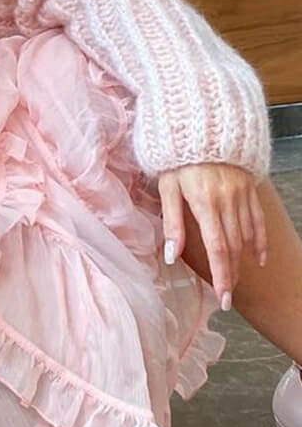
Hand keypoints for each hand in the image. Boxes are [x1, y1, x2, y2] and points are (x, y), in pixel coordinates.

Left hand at [158, 163, 267, 309]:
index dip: (222, 276)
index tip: (223, 298)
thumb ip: (172, 222)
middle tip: (227, 299)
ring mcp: (241, 195)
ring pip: (245, 236)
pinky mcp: (250, 190)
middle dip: (231, 275)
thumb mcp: (167, 187)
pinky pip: (258, 220)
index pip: (217, 248)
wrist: (202, 127)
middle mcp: (227, 202)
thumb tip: (172, 256)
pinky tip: (259, 259)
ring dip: (242, 263)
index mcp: (204, 203)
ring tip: (235, 282)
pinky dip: (260, 241)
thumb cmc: (178, 159)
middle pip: (233, 247)